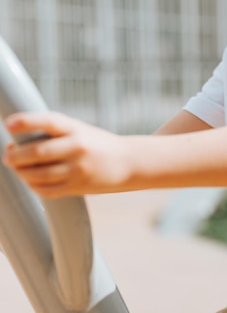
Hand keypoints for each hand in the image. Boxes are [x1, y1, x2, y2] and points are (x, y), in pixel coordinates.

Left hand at [3, 112, 131, 197]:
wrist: (128, 162)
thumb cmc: (97, 144)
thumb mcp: (80, 130)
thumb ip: (55, 133)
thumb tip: (18, 142)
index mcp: (77, 129)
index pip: (49, 121)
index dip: (26, 121)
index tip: (8, 124)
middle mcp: (78, 148)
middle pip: (37, 152)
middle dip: (16, 155)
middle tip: (8, 155)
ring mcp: (78, 169)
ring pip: (38, 174)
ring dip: (21, 172)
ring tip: (17, 168)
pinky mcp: (78, 187)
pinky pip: (47, 190)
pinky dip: (33, 185)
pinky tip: (30, 180)